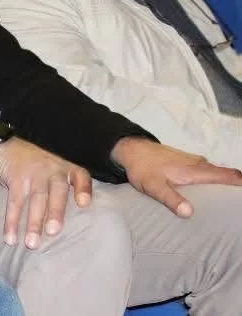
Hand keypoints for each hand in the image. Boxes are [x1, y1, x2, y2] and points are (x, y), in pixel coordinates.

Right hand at [0, 138, 92, 248]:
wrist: (7, 148)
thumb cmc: (39, 167)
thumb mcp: (57, 170)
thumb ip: (69, 190)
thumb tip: (81, 225)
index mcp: (66, 169)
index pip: (81, 177)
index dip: (83, 189)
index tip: (83, 203)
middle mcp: (52, 171)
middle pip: (56, 192)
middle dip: (55, 212)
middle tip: (53, 232)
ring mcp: (33, 174)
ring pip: (35, 200)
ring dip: (32, 223)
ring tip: (31, 244)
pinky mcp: (15, 178)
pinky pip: (14, 202)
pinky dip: (11, 221)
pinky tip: (10, 237)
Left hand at [112, 137, 241, 216]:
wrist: (131, 149)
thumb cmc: (143, 168)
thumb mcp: (154, 186)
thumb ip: (171, 199)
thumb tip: (189, 212)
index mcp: (196, 170)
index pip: (228, 175)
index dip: (241, 185)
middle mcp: (199, 164)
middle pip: (226, 176)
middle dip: (235, 189)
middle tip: (236, 208)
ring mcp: (193, 162)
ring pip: (216, 174)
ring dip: (223, 186)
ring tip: (225, 205)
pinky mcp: (186, 163)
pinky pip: (206, 173)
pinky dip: (212, 182)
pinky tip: (207, 195)